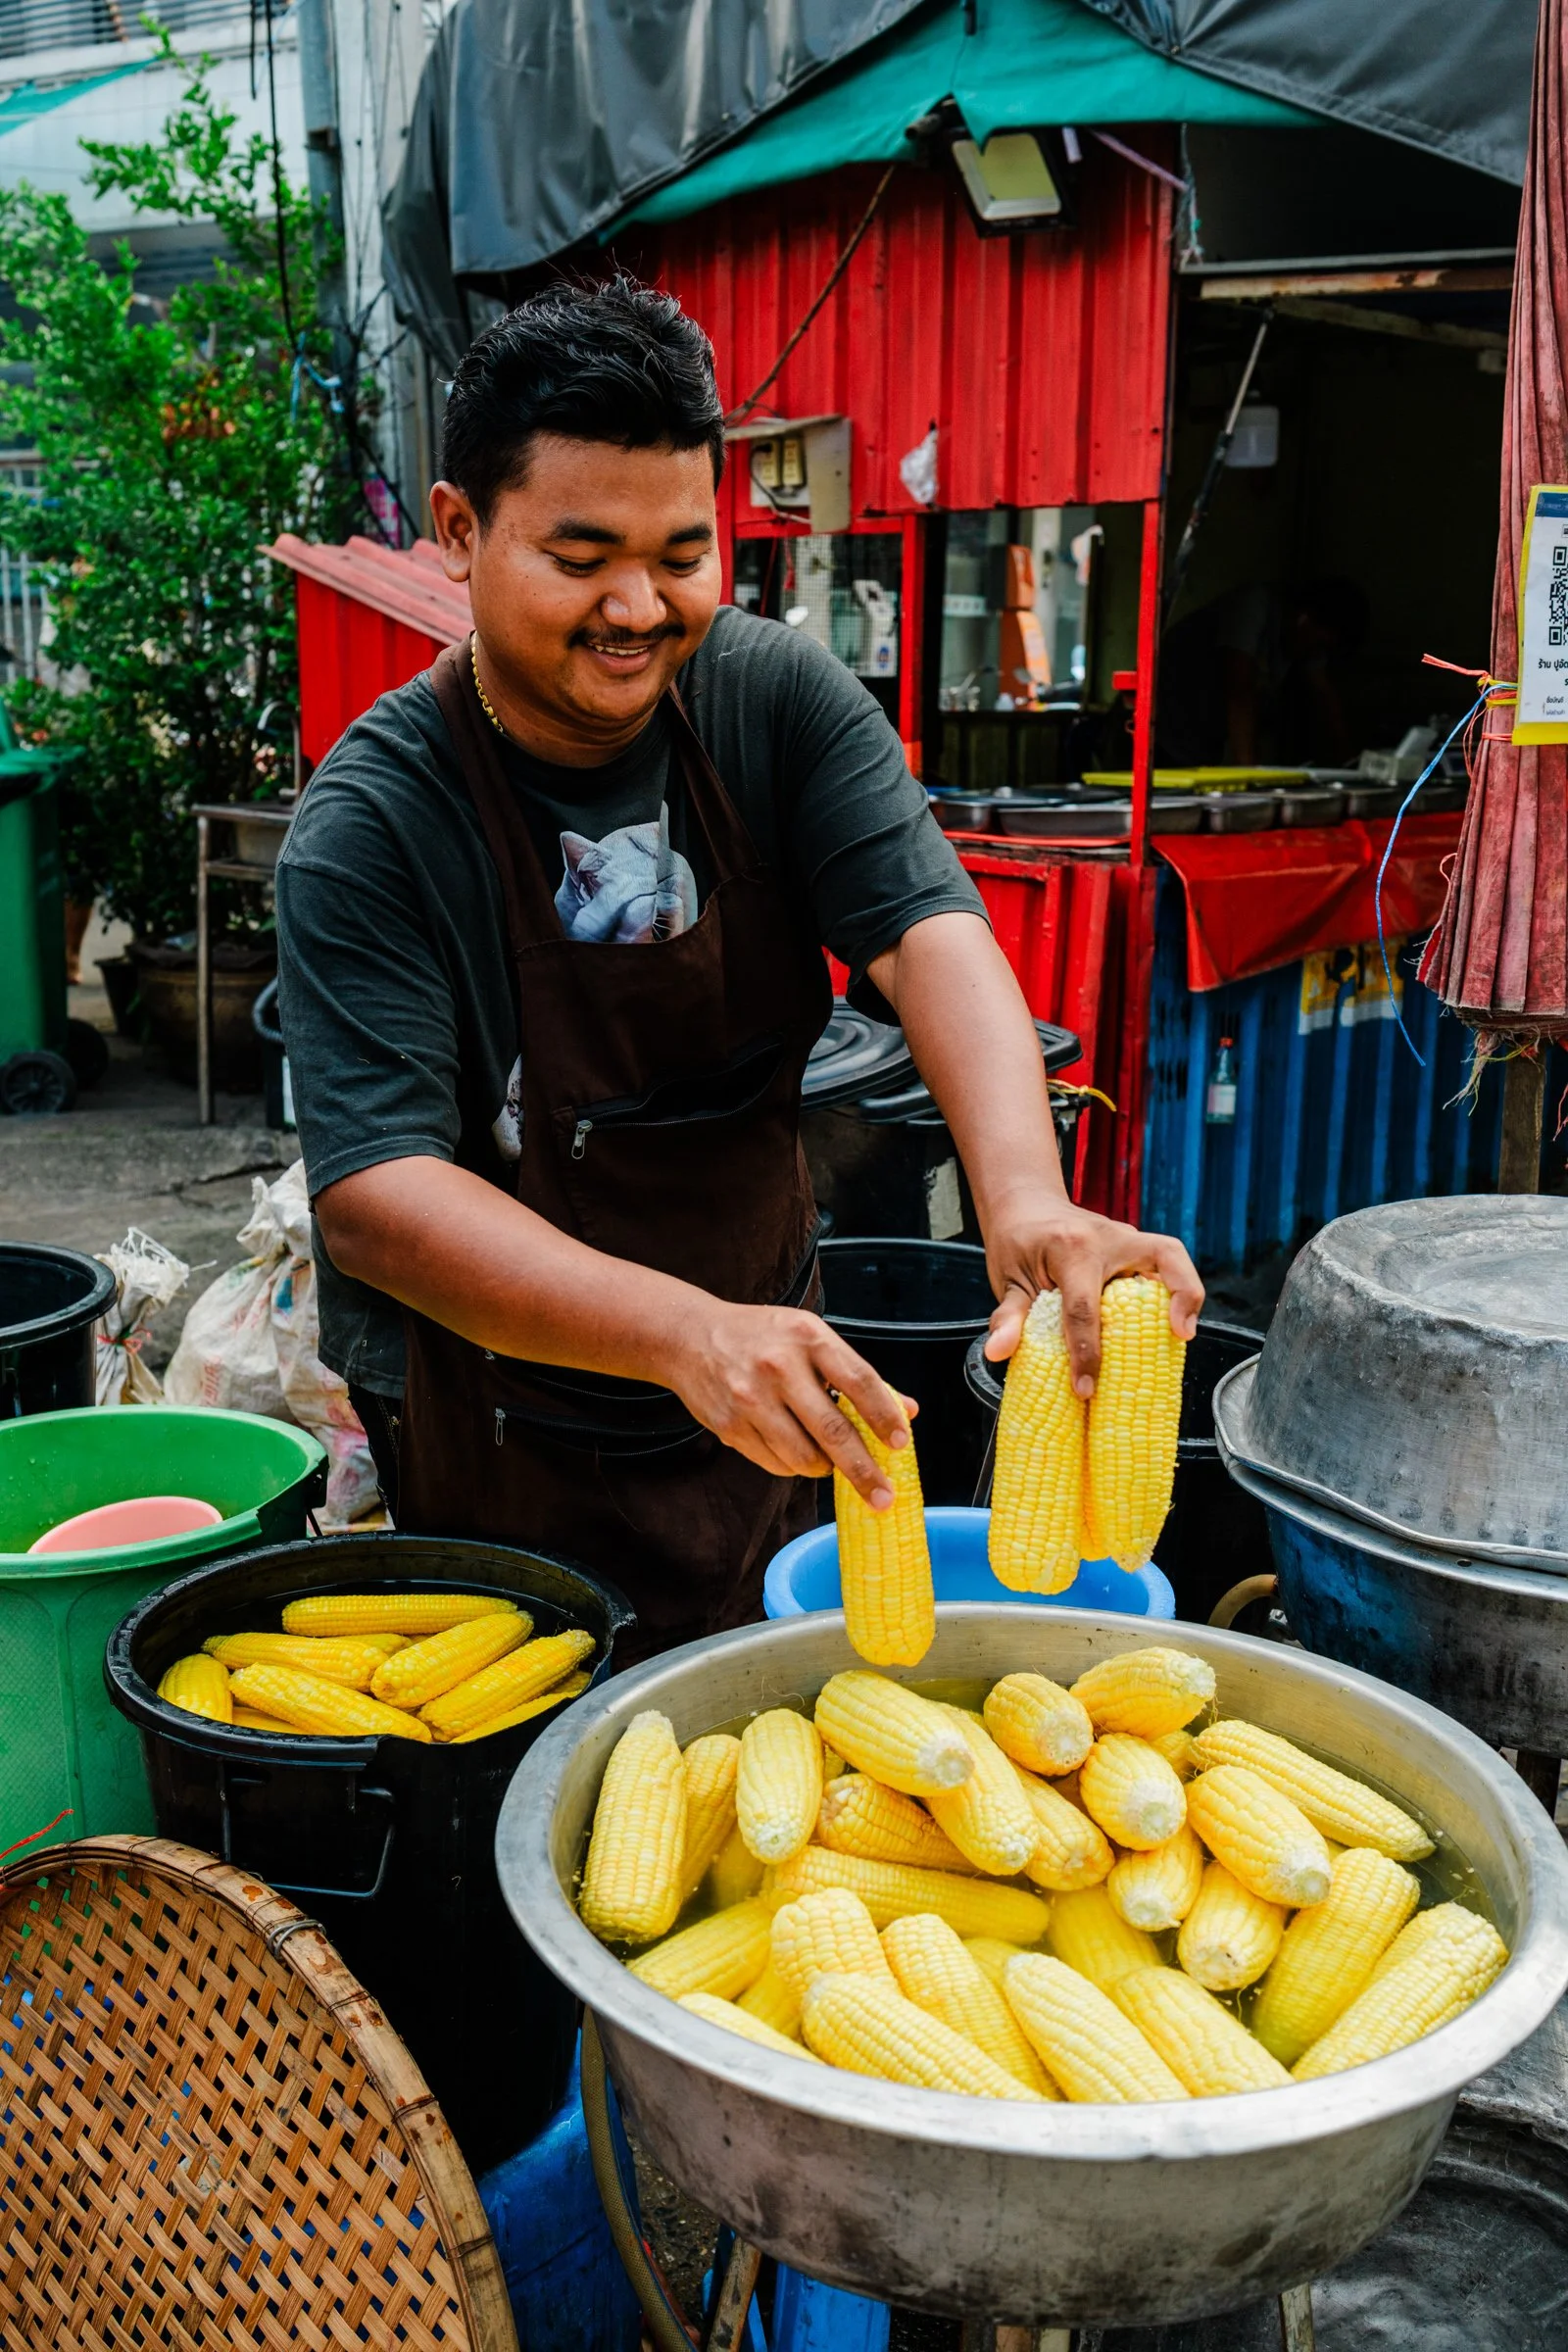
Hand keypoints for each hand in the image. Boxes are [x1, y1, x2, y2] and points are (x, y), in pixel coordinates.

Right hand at [665, 1302, 911, 1507]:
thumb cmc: (762, 1337)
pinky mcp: (730, 1425)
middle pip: (832, 1431)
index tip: (899, 1444)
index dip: (883, 1416)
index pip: (858, 1381)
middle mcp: (779, 1366)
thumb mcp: (810, 1337)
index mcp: (808, 1337)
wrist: (689, 1337)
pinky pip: (775, 1463)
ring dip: (824, 1467)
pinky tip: (792, 1447)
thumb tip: (907, 1411)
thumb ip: (856, 1373)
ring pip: (803, 1457)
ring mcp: (750, 1398)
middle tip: (883, 1497)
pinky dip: (792, 1465)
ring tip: (827, 1458)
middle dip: (862, 1471)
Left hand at [982, 1192, 1202, 1397]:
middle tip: (1181, 1336)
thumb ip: (1008, 1317)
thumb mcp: (1007, 1279)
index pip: (1084, 1307)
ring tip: (1182, 1334)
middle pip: (1163, 1256)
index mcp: (1071, 1248)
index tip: (1085, 1388)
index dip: (1086, 1353)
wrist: (1025, 1204)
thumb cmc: (1017, 1241)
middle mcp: (1108, 1237)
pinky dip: (1173, 1291)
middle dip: (1183, 1294)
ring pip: (1172, 1256)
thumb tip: (998, 1352)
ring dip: (1186, 1292)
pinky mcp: (1134, 1247)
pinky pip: (1163, 1267)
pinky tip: (1167, 1325)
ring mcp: (1126, 1238)